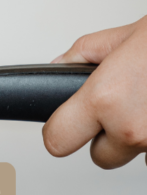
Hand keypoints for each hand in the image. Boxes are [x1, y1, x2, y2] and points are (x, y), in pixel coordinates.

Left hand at [43, 15, 146, 167]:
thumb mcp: (116, 38)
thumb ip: (79, 56)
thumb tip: (58, 68)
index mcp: (104, 98)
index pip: (58, 140)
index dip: (57, 131)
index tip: (60, 126)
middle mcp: (129, 127)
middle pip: (99, 156)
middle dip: (103, 134)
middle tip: (117, 105)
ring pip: (132, 155)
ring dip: (134, 136)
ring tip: (145, 100)